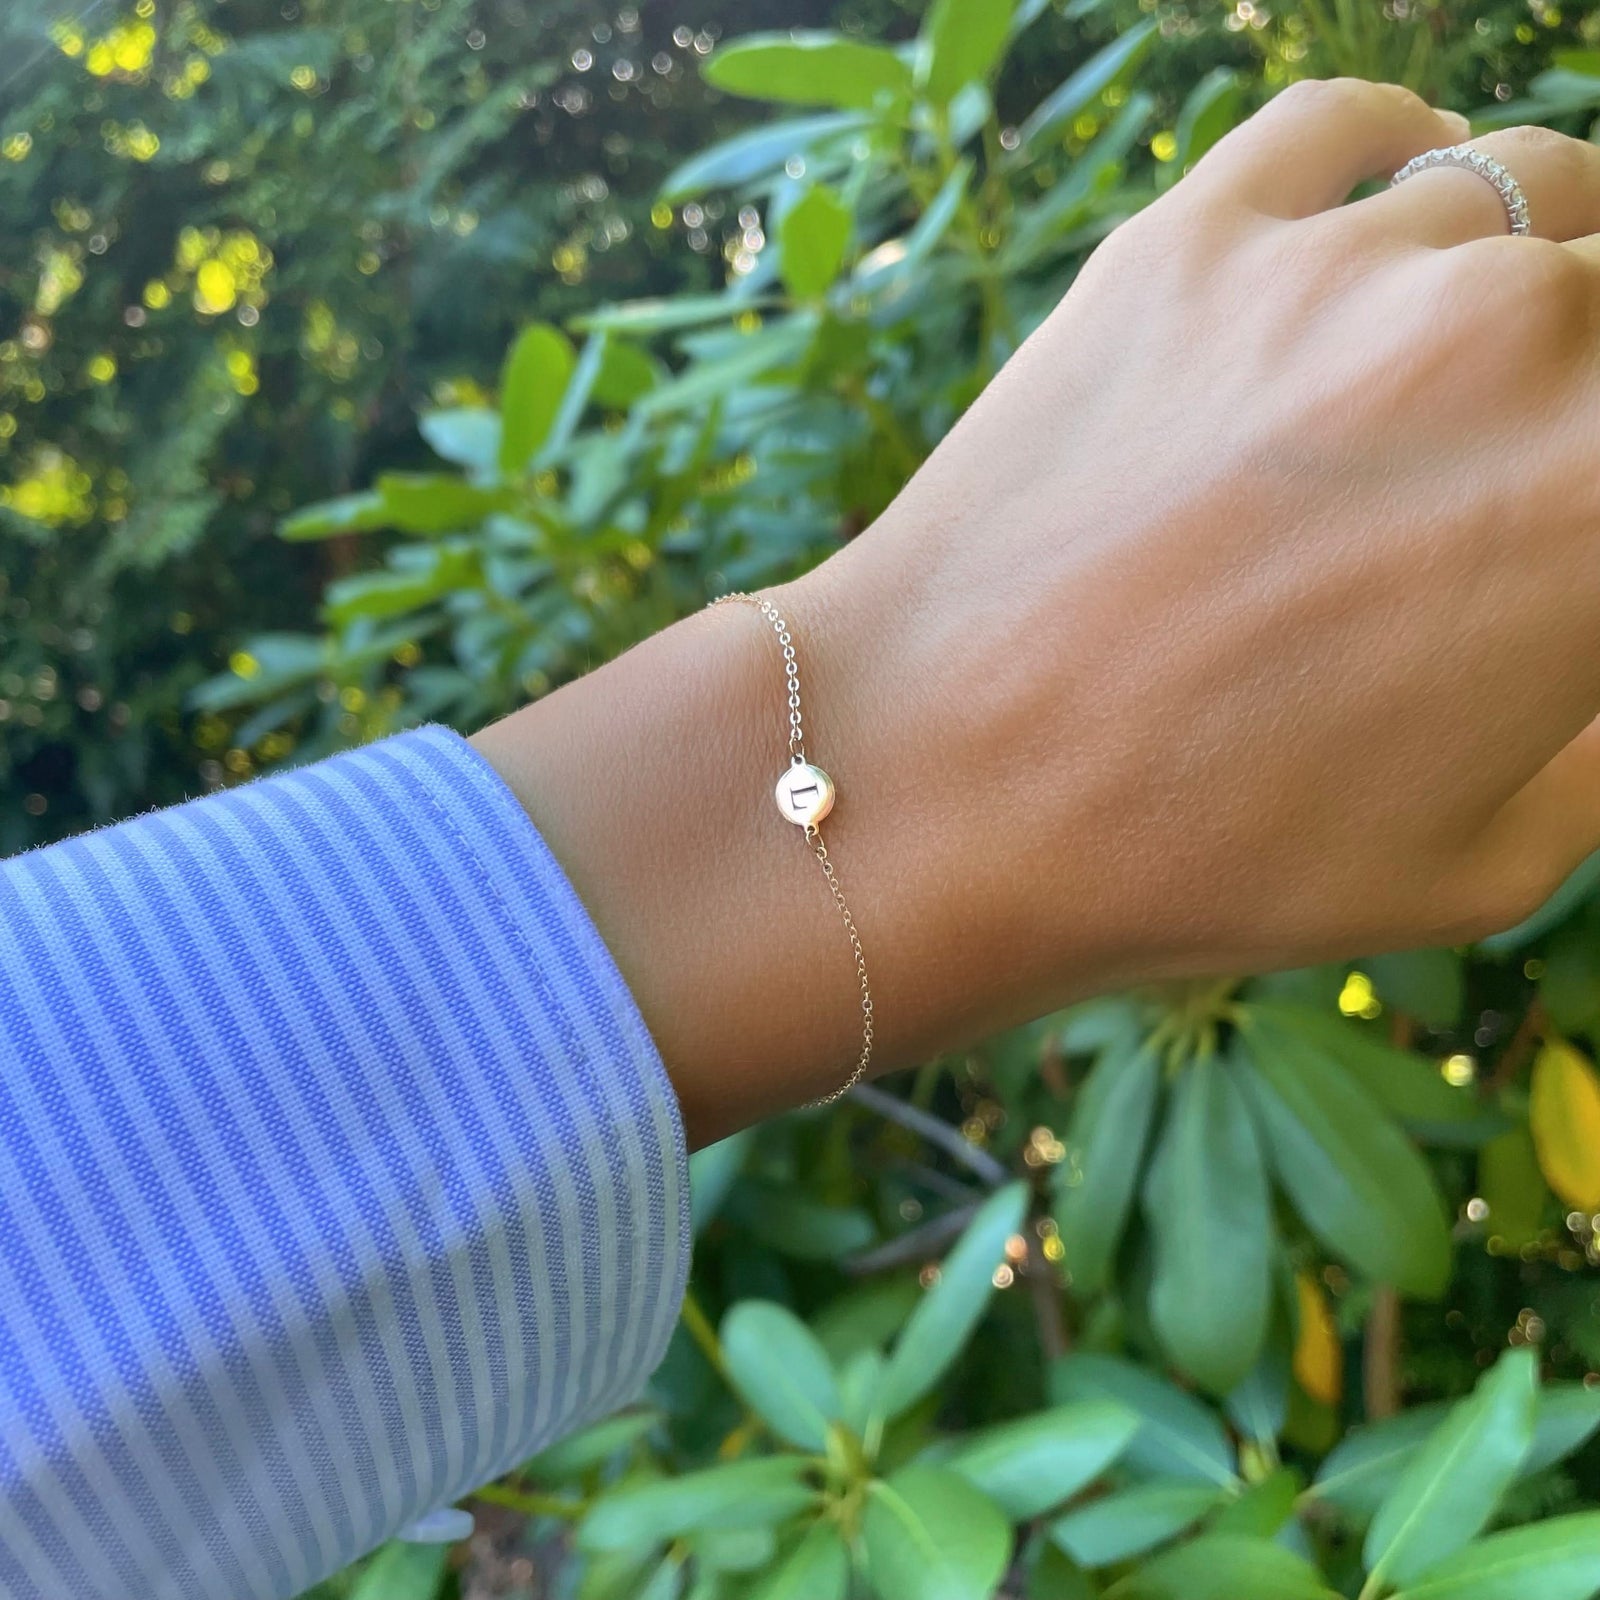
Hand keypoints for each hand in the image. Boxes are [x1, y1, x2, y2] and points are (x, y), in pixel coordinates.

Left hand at [478, 82, 1599, 1140]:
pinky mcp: (1193, 238)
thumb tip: (1588, 656)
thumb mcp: (1485, 863)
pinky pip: (1347, 129)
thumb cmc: (1208, 859)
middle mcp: (1522, 341)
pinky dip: (1395, 157)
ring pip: (1517, 192)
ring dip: (1520, 269)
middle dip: (1581, 387)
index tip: (1558, 517)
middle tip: (1503, 461)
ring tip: (1454, 362)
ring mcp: (1346, 269)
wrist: (948, 786)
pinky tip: (1386, 215)